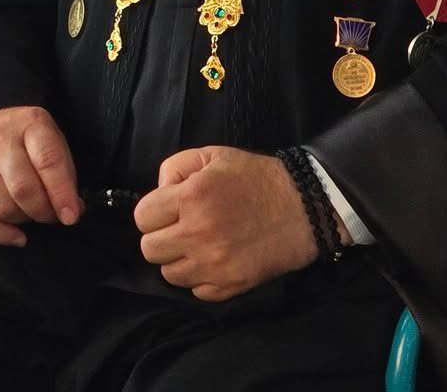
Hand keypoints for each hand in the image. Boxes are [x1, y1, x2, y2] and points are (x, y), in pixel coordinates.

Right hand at [0, 105, 82, 246]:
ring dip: (23, 220)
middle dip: (43, 211)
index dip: (61, 193)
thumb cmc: (27, 141)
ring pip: (0, 205)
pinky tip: (17, 236)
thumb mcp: (53, 142)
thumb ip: (64, 175)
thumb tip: (70, 212)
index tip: (71, 216)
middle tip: (52, 216)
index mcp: (30, 124)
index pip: (47, 161)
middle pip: (22, 188)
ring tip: (32, 215)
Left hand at [132, 146, 317, 301]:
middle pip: (149, 250)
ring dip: (178, 260)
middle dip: (160, 237)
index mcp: (191, 198)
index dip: (153, 212)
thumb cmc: (256, 177)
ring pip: (170, 274)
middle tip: (179, 229)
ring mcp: (215, 264)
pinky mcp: (232, 285)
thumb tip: (158, 193)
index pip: (142, 218)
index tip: (167, 210)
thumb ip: (175, 168)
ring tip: (197, 245)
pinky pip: (196, 291)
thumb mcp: (212, 155)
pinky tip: (214, 261)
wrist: (305, 207)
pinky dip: (201, 279)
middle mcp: (198, 233)